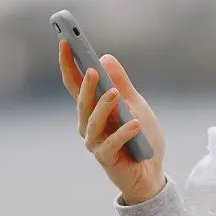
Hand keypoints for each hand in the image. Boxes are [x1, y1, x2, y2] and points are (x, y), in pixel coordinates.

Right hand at [59, 41, 166, 202]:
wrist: (150, 173)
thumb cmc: (142, 138)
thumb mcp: (137, 105)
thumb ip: (122, 84)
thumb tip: (105, 57)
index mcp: (93, 109)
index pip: (76, 84)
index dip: (69, 64)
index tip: (65, 42)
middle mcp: (88, 125)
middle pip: (82, 102)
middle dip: (85, 85)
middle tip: (92, 69)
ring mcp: (95, 143)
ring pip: (93, 121)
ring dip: (104, 106)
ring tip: (114, 94)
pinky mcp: (106, 158)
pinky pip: (112, 143)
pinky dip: (124, 133)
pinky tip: (134, 124)